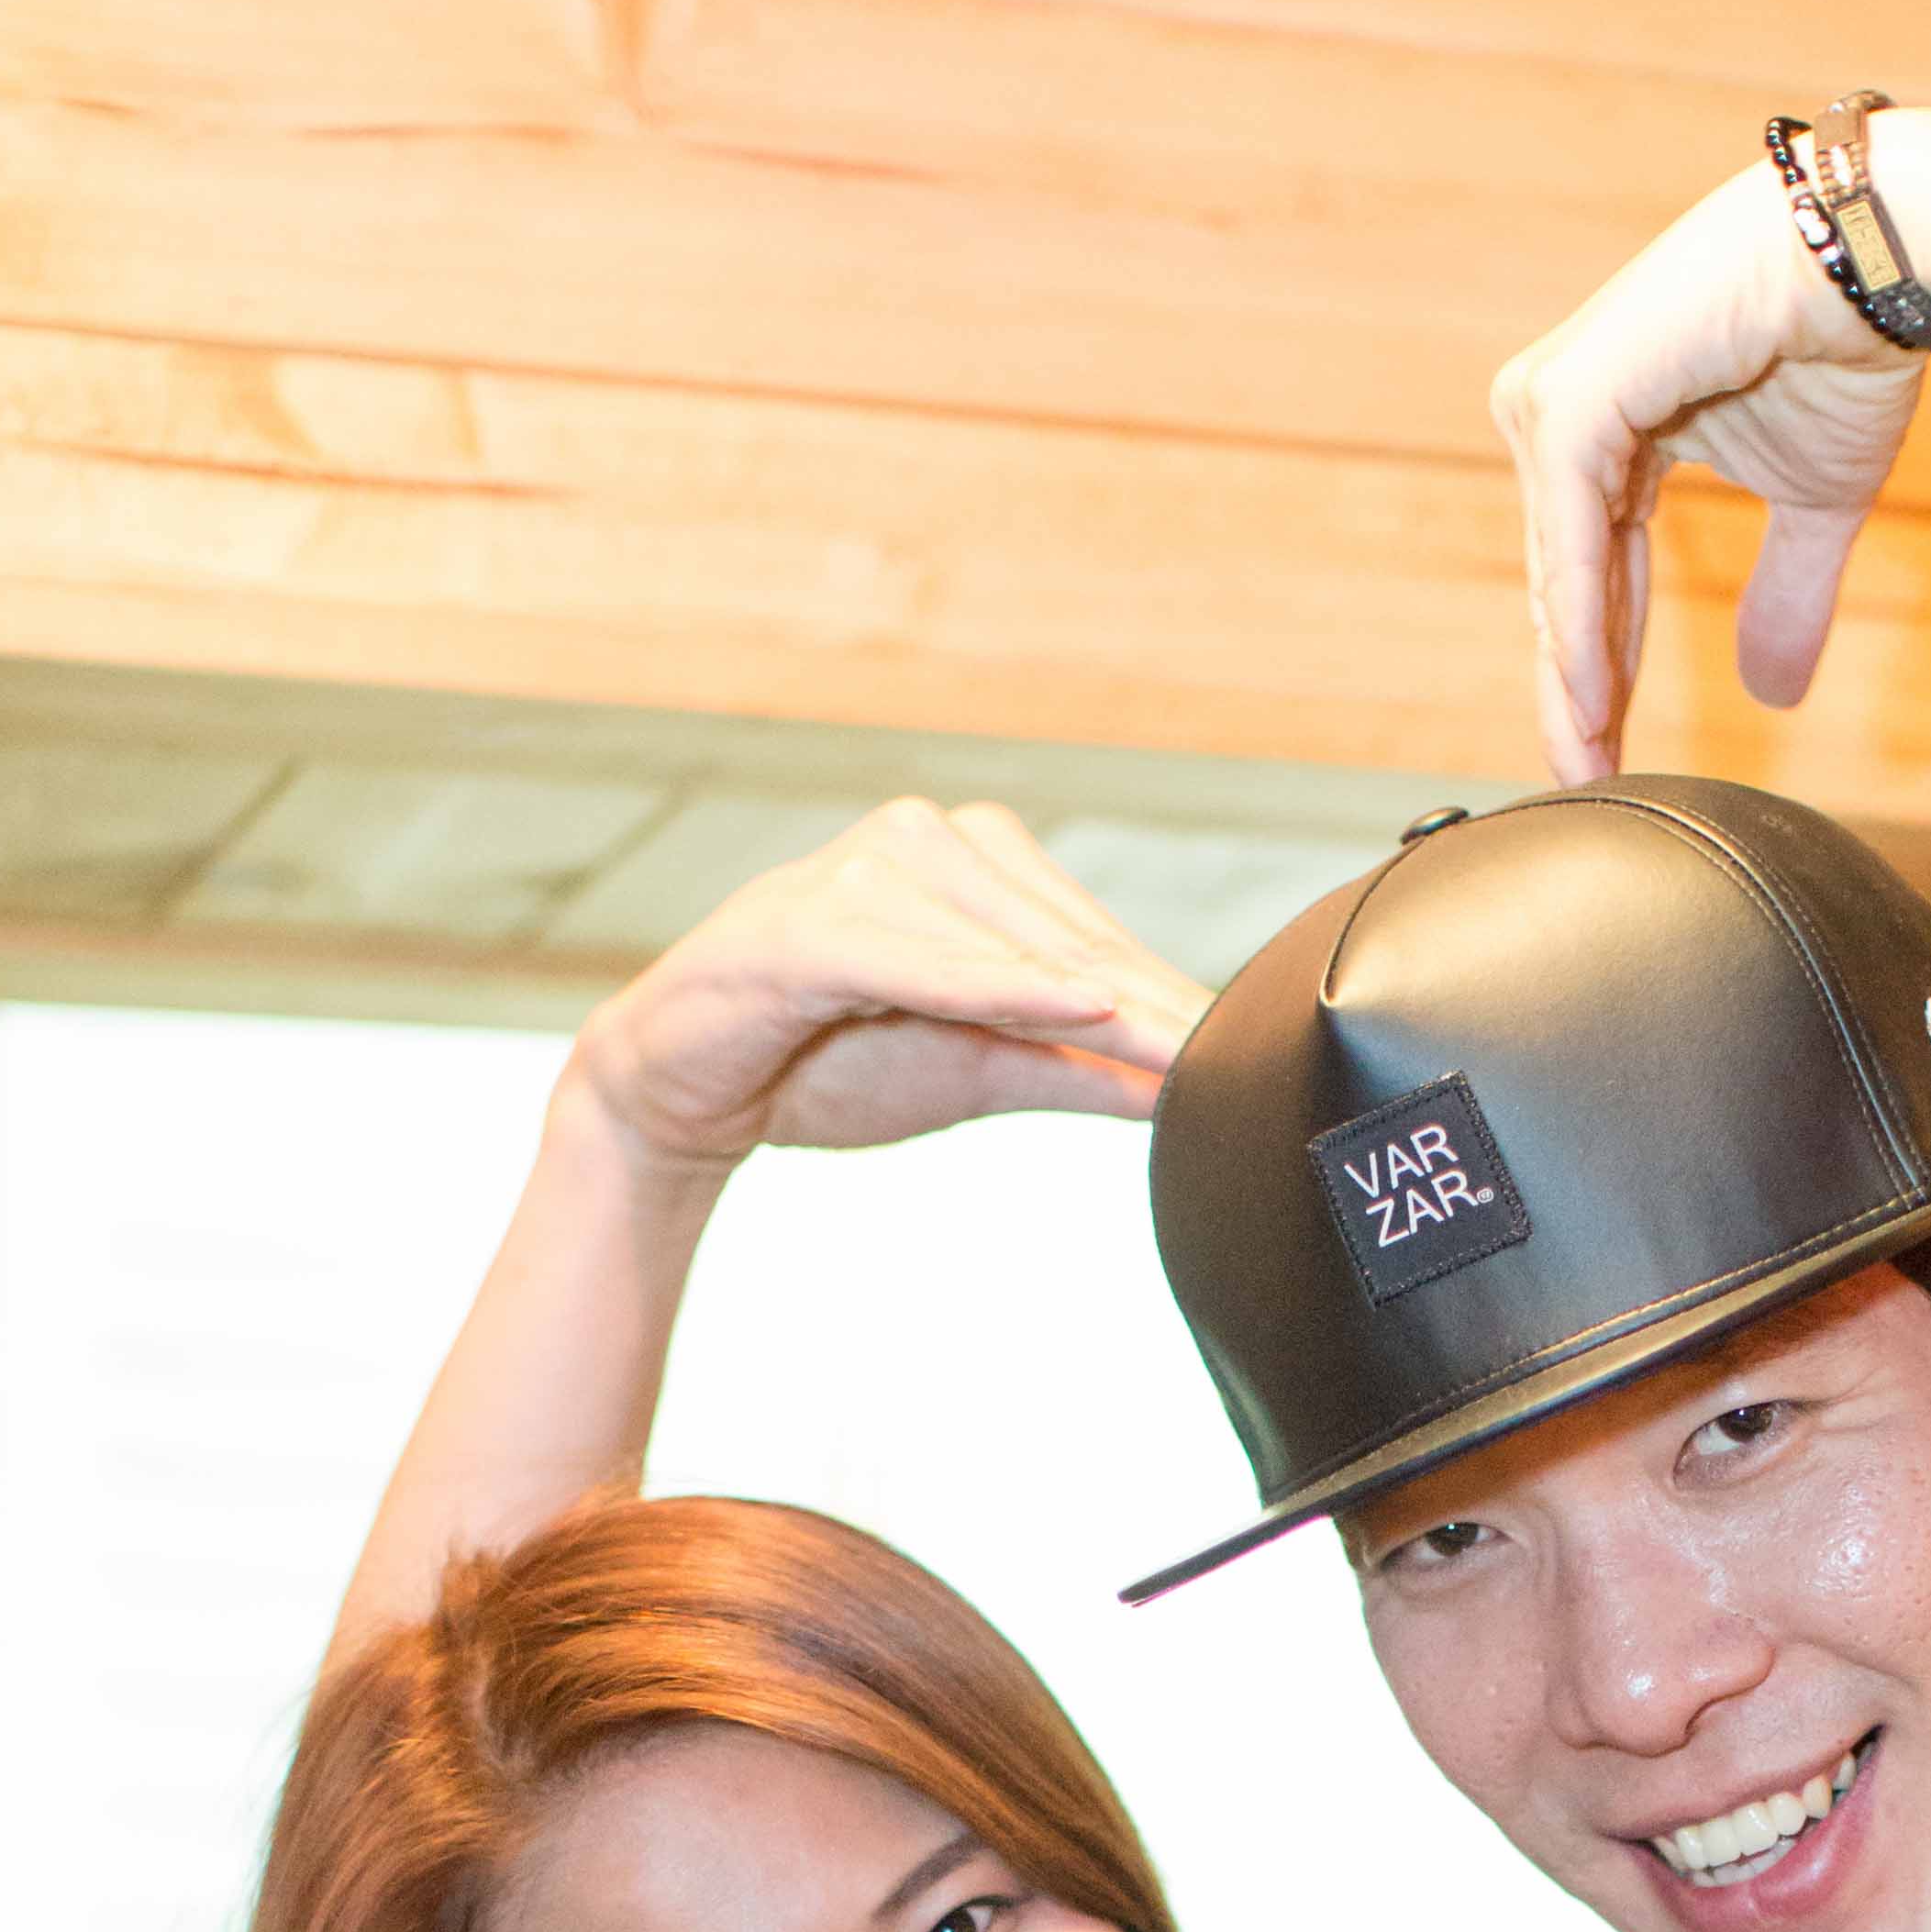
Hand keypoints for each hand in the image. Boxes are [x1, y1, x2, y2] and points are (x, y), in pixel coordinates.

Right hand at [570, 798, 1211, 1178]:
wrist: (684, 1089)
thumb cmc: (824, 1064)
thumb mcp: (977, 1072)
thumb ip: (1075, 1069)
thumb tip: (1183, 1085)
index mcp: (970, 865)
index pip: (1094, 943)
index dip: (1168, 1006)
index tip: (1246, 1054)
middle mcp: (927, 842)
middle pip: (1069, 944)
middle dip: (1153, 1012)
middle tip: (1239, 1063)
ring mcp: (869, 873)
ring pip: (1013, 952)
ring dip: (1099, 1007)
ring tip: (1186, 1051)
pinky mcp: (814, 926)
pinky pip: (929, 963)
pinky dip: (1004, 989)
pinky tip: (1082, 1007)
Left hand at [1493, 160, 1930, 782]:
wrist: (1878, 262)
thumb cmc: (1847, 351)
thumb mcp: (1811, 504)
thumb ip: (1783, 594)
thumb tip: (1773, 696)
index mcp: (1614, 430)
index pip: (1594, 573)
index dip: (1603, 672)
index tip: (1606, 761)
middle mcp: (1572, 409)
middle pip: (1563, 581)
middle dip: (1575, 691)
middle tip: (1585, 782)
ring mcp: (1564, 396)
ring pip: (1558, 567)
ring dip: (1570, 673)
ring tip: (1586, 763)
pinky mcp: (1574, 395)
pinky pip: (1571, 533)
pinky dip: (1581, 617)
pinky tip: (1589, 695)